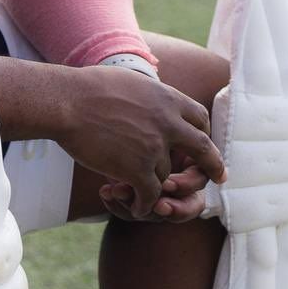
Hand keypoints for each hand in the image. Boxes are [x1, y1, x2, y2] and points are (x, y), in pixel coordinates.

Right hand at [56, 68, 225, 218]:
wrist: (68, 102)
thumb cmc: (88, 89)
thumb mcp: (131, 82)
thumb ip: (150, 97)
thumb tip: (154, 97)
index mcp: (167, 98)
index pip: (199, 118)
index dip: (203, 133)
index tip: (204, 144)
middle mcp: (168, 122)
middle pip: (202, 147)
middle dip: (212, 164)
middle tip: (219, 177)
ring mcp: (155, 147)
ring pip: (165, 174)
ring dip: (152, 183)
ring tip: (135, 188)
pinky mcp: (138, 169)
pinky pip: (151, 195)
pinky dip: (144, 204)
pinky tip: (135, 206)